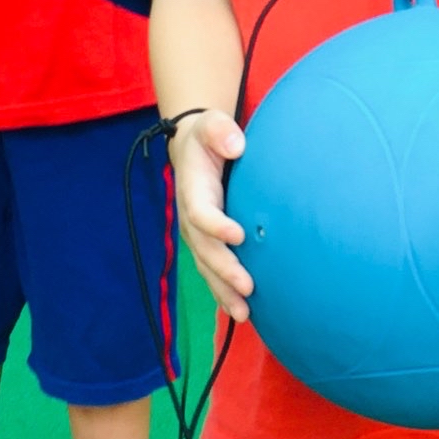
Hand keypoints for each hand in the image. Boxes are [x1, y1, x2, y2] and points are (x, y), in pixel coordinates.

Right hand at [169, 111, 252, 319]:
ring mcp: (198, 235)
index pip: (200, 213)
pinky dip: (225, 293)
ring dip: (224, 292)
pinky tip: (242, 312)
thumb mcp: (211, 124)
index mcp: (192, 190)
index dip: (216, 226)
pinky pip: (213, 272)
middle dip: (224, 270)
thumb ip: (220, 130)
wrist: (195, 150)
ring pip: (207, 268)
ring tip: (244, 313)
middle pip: (204, 249)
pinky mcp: (207, 244)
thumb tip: (236, 145)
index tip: (239, 235)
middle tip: (247, 287)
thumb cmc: (209, 137)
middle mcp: (191, 217)